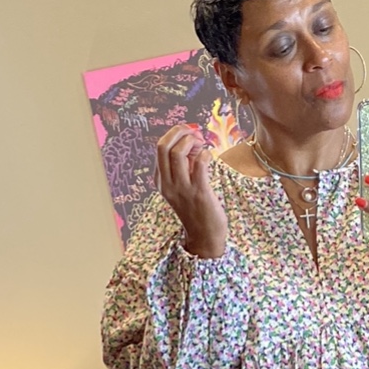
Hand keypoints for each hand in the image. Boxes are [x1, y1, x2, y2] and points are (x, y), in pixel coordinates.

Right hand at [154, 124, 228, 258]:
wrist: (204, 237)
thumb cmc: (196, 209)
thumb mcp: (181, 186)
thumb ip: (183, 165)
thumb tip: (191, 140)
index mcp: (160, 181)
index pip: (159, 148)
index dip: (175, 135)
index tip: (189, 135)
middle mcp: (167, 184)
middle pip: (162, 146)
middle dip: (179, 131)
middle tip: (194, 133)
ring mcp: (182, 189)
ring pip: (177, 152)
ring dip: (191, 141)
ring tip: (202, 145)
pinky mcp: (199, 192)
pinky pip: (200, 162)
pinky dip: (205, 154)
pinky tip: (209, 158)